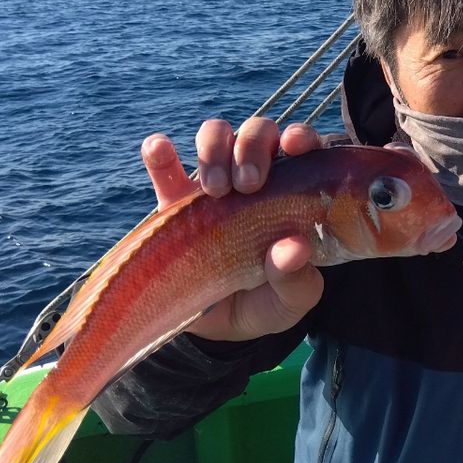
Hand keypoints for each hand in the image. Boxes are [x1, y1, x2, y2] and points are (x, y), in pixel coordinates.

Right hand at [141, 117, 324, 341]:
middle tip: (249, 184)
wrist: (222, 329)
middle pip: (258, 132)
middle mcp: (257, 178)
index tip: (294, 146)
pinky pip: (163, 167)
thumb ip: (297, 279)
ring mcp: (215, 187)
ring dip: (214, 148)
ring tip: (213, 189)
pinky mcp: (175, 204)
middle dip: (252, 146)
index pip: (304, 147)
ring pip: (215, 136)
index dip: (301, 135)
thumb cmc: (269, 302)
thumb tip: (294, 248)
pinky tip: (159, 150)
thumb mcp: (292, 300)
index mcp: (296, 192)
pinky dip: (159, 154)